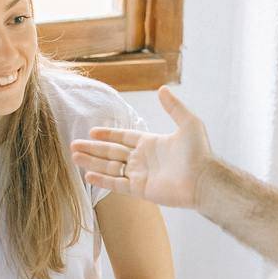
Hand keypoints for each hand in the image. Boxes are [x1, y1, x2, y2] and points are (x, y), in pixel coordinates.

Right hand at [70, 86, 212, 208]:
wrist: (204, 179)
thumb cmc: (199, 152)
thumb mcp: (188, 123)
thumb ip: (174, 107)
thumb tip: (162, 88)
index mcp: (151, 144)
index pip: (124, 137)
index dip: (108, 134)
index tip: (92, 131)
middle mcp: (143, 159)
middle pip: (112, 152)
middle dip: (93, 149)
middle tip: (73, 145)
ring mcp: (140, 175)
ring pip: (111, 167)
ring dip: (92, 162)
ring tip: (74, 157)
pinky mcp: (141, 189)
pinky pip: (117, 184)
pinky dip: (102, 180)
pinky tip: (88, 174)